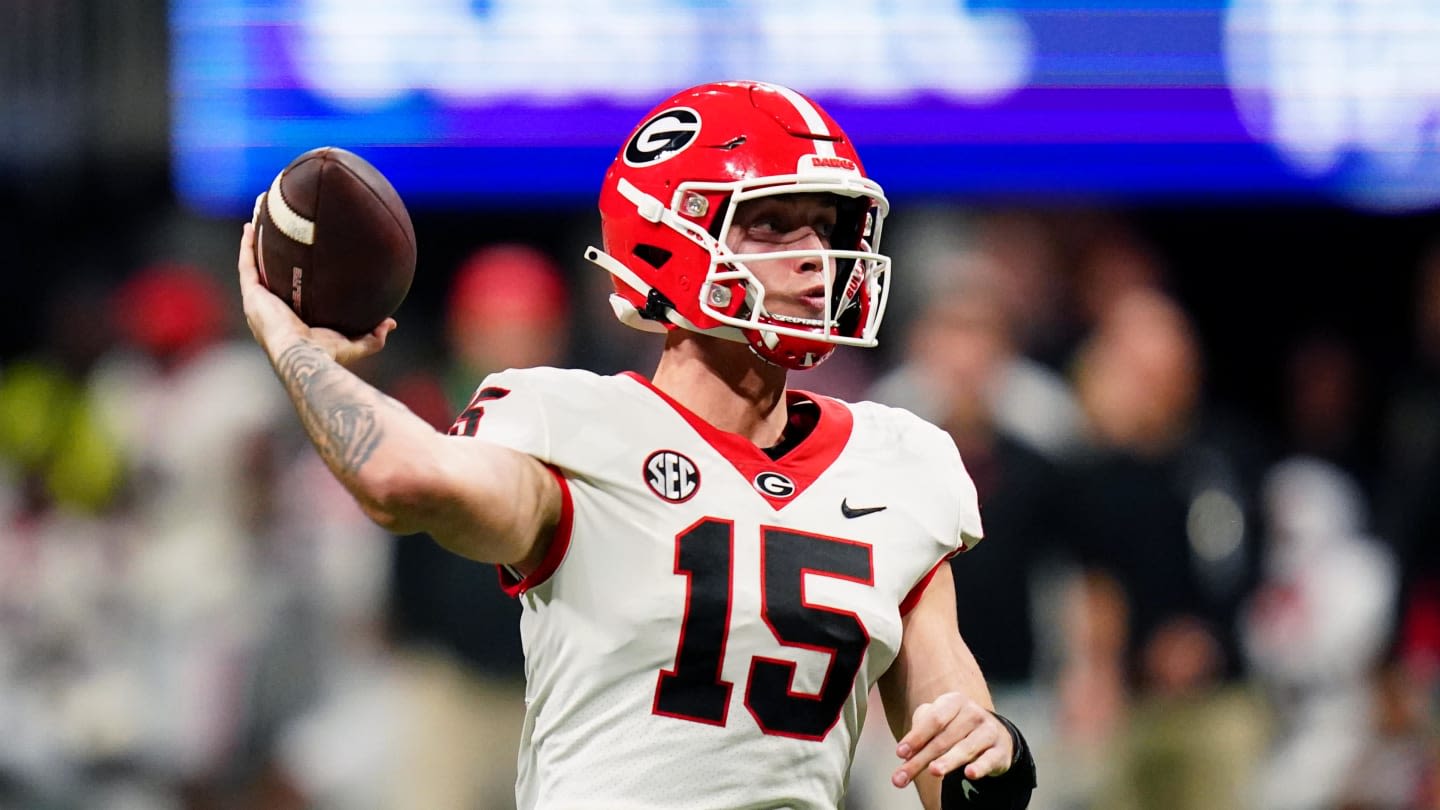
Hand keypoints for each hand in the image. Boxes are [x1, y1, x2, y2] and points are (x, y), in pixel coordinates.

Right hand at [237, 222, 394, 364]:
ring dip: (253, 244)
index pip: (289, 295)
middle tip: (275, 235)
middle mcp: (270, 309)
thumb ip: (372, 336)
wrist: (303, 355)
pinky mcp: (252, 294)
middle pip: (268, 276)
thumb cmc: (326, 355)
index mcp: (289, 320)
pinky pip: (247, 264)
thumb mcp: (354, 343)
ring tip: (258, 220)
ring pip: (253, 266)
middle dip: (269, 257)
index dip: (291, 279)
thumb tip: (391, 323)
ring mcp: (259, 301)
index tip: (300, 262)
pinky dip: (247, 245)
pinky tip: (250, 226)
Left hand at [892, 693, 1013, 787]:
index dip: (916, 736)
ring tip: (934, 771)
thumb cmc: (956, 727)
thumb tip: (905, 752)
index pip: (933, 720)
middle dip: (922, 759)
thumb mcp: (938, 721)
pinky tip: (969, 774)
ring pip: (965, 749)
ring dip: (948, 761)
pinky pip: (989, 759)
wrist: (994, 733)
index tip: (900, 753)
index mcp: (954, 702)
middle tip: (903, 777)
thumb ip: (920, 732)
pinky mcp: (1000, 750)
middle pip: (944, 739)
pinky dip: (980, 767)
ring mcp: (989, 731)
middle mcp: (973, 713)